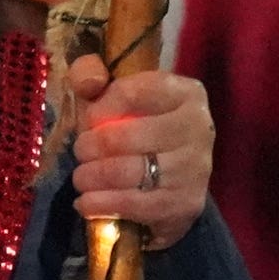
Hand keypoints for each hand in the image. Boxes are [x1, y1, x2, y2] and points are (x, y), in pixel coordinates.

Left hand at [69, 58, 212, 249]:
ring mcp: (196, 168)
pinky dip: (104, 205)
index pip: (130, 93)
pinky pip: (138, 205)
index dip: (98, 109)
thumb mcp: (112, 92)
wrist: (168, 173)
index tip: (87, 121)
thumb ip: (90, 74)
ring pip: (130, 173)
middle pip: (128, 136)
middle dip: (91, 146)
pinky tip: (86, 203)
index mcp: (185, 92)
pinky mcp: (187, 203)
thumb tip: (87, 83)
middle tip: (80, 152)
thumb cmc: (135, 124)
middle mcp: (198, 128)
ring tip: (81, 178)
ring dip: (93, 177)